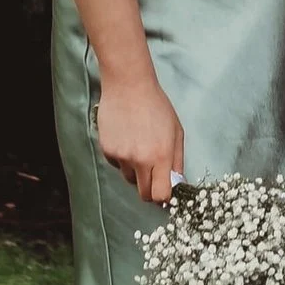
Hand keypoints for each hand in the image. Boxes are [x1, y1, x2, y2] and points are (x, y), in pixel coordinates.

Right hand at [96, 72, 186, 206]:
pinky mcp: (107, 150)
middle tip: (153, 175)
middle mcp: (140, 160)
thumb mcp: (176, 132)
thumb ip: (177, 160)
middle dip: (150, 189)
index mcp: (161, 156)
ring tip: (139, 146)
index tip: (164, 192)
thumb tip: (176, 182)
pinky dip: (122, 158)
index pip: (160, 195)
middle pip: (144, 193)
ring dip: (136, 171)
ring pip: (129, 178)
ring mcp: (121, 156)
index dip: (163, 197)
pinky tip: (126, 138)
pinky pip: (117, 165)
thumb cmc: (156, 106)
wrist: (128, 86)